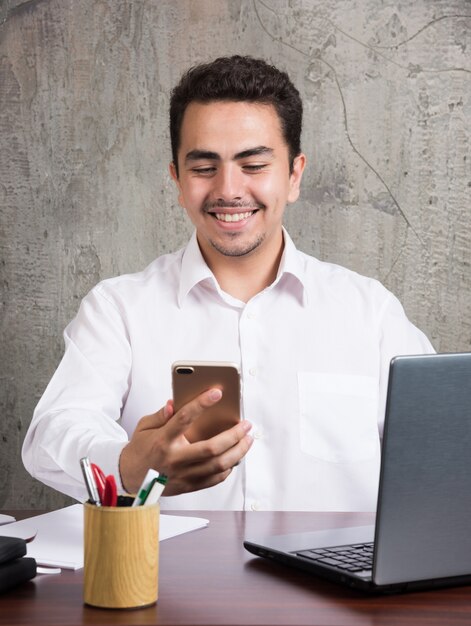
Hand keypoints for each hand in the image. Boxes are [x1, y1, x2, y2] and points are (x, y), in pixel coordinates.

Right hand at [119, 388, 252, 494]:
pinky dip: (228, 467)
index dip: (201, 404)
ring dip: (238, 452)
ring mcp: (182, 475)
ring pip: (218, 465)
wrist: (129, 478)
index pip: (184, 418)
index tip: (217, 392)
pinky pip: (214, 478)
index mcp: (163, 440)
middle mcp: (174, 459)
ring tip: (247, 440)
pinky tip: (235, 457)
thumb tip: (175, 403)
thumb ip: (161, 415)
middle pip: (211, 448)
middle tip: (246, 424)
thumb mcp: (144, 427)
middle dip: (234, 435)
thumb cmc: (141, 449)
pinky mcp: (188, 486)